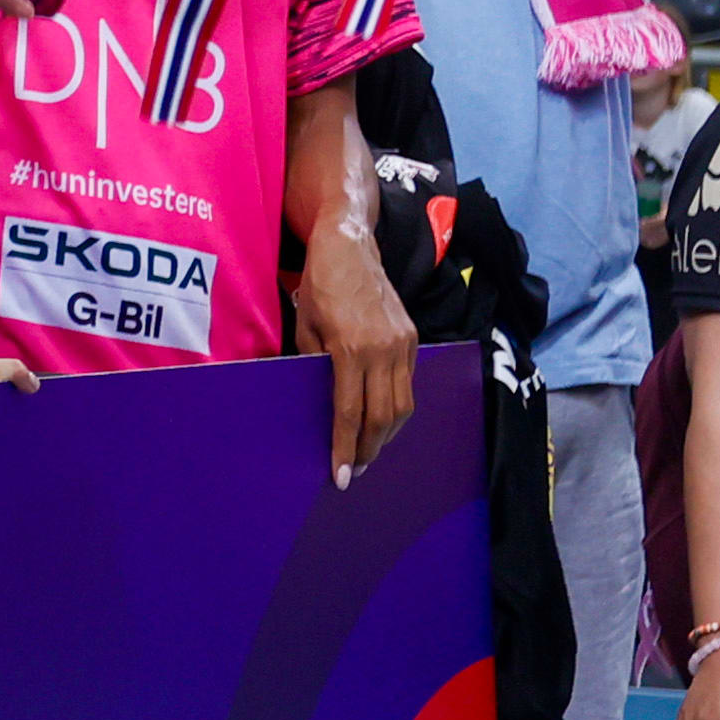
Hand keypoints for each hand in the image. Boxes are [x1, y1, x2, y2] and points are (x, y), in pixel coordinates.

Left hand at [296, 220, 413, 480]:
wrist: (350, 245)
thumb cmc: (319, 284)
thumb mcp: (306, 326)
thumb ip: (314, 365)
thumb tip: (324, 399)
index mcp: (350, 348)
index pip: (350, 412)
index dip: (345, 448)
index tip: (342, 475)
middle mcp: (382, 349)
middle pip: (383, 417)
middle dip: (370, 448)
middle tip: (357, 468)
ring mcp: (402, 344)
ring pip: (403, 405)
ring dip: (387, 433)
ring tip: (370, 448)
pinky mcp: (413, 337)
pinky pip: (409, 383)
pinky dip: (397, 407)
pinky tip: (383, 416)